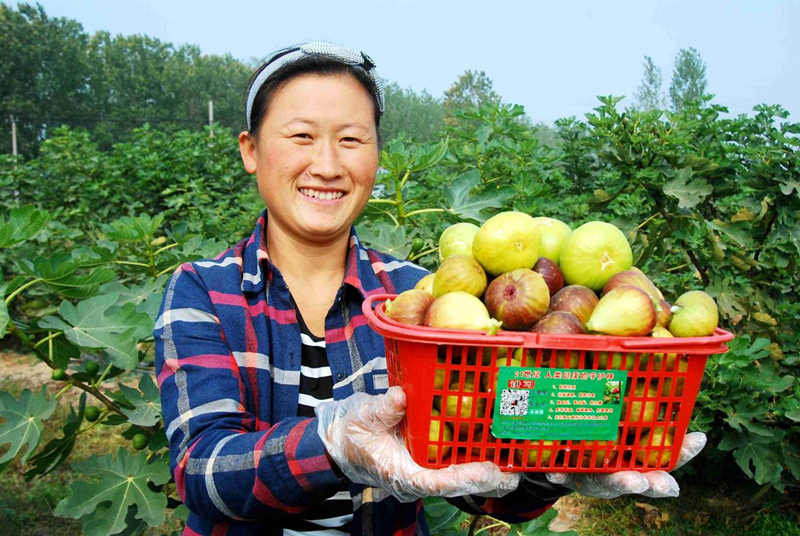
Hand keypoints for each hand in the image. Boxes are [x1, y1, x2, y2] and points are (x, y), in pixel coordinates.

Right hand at [316, 386, 519, 502]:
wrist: (343, 441)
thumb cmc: (353, 432)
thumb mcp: (363, 419)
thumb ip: (382, 411)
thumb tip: (400, 397)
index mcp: (403, 473)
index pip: (438, 482)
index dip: (465, 477)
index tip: (488, 470)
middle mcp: (419, 477)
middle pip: (458, 485)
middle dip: (487, 481)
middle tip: (515, 472)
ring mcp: (426, 471)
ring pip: (462, 477)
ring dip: (489, 473)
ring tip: (517, 462)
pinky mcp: (430, 461)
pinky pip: (457, 463)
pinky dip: (477, 457)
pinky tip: (498, 447)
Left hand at [544, 432, 706, 498]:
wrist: (572, 466)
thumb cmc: (612, 454)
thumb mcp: (635, 440)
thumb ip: (660, 434)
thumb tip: (699, 434)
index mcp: (639, 465)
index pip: (666, 461)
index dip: (682, 453)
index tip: (698, 440)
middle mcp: (620, 475)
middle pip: (638, 480)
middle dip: (648, 481)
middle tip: (652, 479)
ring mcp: (595, 477)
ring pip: (606, 481)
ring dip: (617, 481)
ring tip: (628, 479)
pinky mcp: (570, 475)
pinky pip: (564, 474)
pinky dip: (561, 474)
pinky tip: (556, 471)